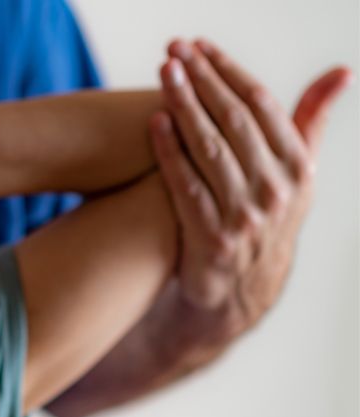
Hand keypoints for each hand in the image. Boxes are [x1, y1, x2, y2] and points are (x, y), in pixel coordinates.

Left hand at [149, 38, 351, 349]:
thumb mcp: (294, 174)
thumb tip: (342, 71)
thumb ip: (309, 121)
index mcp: (298, 168)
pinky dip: (170, 153)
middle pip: (233, 121)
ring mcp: (246, 217)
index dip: (228, 71)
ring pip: (210, 149)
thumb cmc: (262, 217)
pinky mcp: (213, 239)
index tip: (200, 45)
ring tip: (162, 74)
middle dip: (201, 80)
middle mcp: (277, 190)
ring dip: (184, 106)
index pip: (262, 105)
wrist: (239, 292)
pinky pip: (187, 187)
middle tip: (172, 50)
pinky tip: (154, 123)